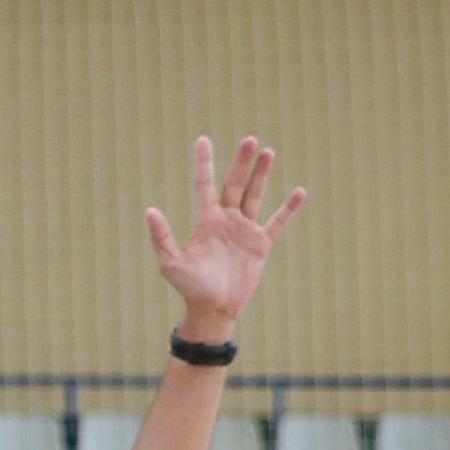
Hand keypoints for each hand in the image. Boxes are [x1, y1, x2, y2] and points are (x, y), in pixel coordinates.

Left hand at [143, 134, 303, 341]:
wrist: (213, 309)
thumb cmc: (189, 287)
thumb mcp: (171, 262)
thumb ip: (162, 237)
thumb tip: (149, 210)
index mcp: (205, 221)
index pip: (205, 185)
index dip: (204, 163)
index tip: (203, 139)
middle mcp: (226, 220)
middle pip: (235, 184)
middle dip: (242, 162)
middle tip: (249, 140)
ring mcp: (245, 230)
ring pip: (255, 195)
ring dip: (262, 175)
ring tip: (268, 151)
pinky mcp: (261, 244)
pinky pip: (277, 222)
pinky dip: (288, 209)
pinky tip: (299, 192)